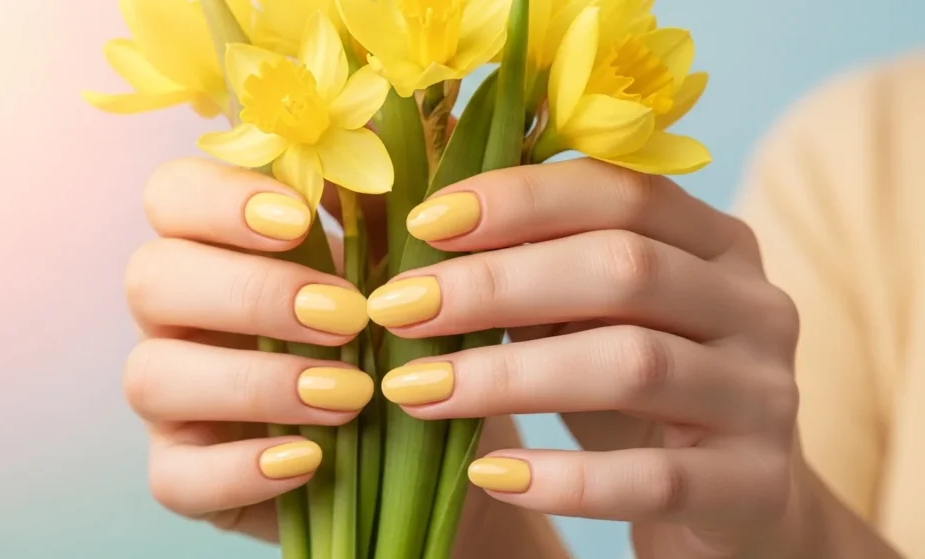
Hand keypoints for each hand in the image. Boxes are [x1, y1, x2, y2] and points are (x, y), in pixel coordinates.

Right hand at [121, 159, 533, 548]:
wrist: (416, 446)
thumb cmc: (395, 339)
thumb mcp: (399, 267)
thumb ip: (380, 203)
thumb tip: (382, 122)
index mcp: (217, 248)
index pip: (171, 195)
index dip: (220, 200)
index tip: (300, 221)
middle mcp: (177, 318)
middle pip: (149, 276)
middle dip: (249, 292)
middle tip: (347, 315)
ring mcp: (172, 401)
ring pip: (150, 376)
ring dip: (255, 382)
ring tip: (351, 394)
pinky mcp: (184, 474)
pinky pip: (174, 476)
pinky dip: (241, 468)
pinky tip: (312, 459)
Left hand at [368, 158, 807, 558]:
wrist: (737, 501)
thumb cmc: (641, 393)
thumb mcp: (595, 318)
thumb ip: (535, 270)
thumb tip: (412, 233)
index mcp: (717, 243)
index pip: (623, 192)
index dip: (520, 199)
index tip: (423, 225)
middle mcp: (754, 306)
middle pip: (624, 269)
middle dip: (495, 284)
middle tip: (396, 309)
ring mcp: (764, 395)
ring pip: (632, 366)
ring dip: (508, 376)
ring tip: (415, 390)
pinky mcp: (756, 485)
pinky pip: (654, 480)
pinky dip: (564, 478)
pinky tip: (489, 476)